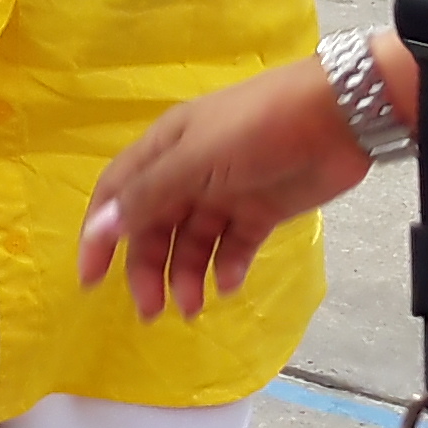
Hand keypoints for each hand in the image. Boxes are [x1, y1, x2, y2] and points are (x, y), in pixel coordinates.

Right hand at [78, 52, 372, 319]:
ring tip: (194, 308)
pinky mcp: (261, 210)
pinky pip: (234, 246)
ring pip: (192, 242)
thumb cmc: (255, 129)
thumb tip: (98, 230)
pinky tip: (229, 285)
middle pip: (154, 227)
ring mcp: (225, 193)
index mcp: (162, 151)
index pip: (116, 195)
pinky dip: (227, 267)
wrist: (336, 116)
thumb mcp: (193, 160)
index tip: (91, 281)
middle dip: (148, 269)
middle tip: (152, 311)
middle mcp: (187, 172)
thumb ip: (147, 196)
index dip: (99, 236)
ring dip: (186, 276)